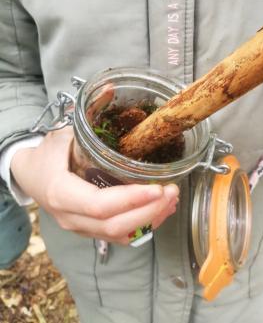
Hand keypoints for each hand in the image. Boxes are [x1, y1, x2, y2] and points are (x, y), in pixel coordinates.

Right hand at [10, 127, 178, 244]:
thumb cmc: (47, 155)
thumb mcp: (63, 132)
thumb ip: (87, 112)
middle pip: (114, 226)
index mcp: (62, 192)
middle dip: (149, 211)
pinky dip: (142, 226)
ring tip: (172, 201)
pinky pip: (119, 235)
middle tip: (172, 192)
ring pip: (119, 234)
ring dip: (150, 220)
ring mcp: (80, 227)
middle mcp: (71, 216)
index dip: (132, 199)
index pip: (100, 205)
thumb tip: (110, 88)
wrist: (30, 176)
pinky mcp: (89, 230)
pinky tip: (159, 210)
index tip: (159, 187)